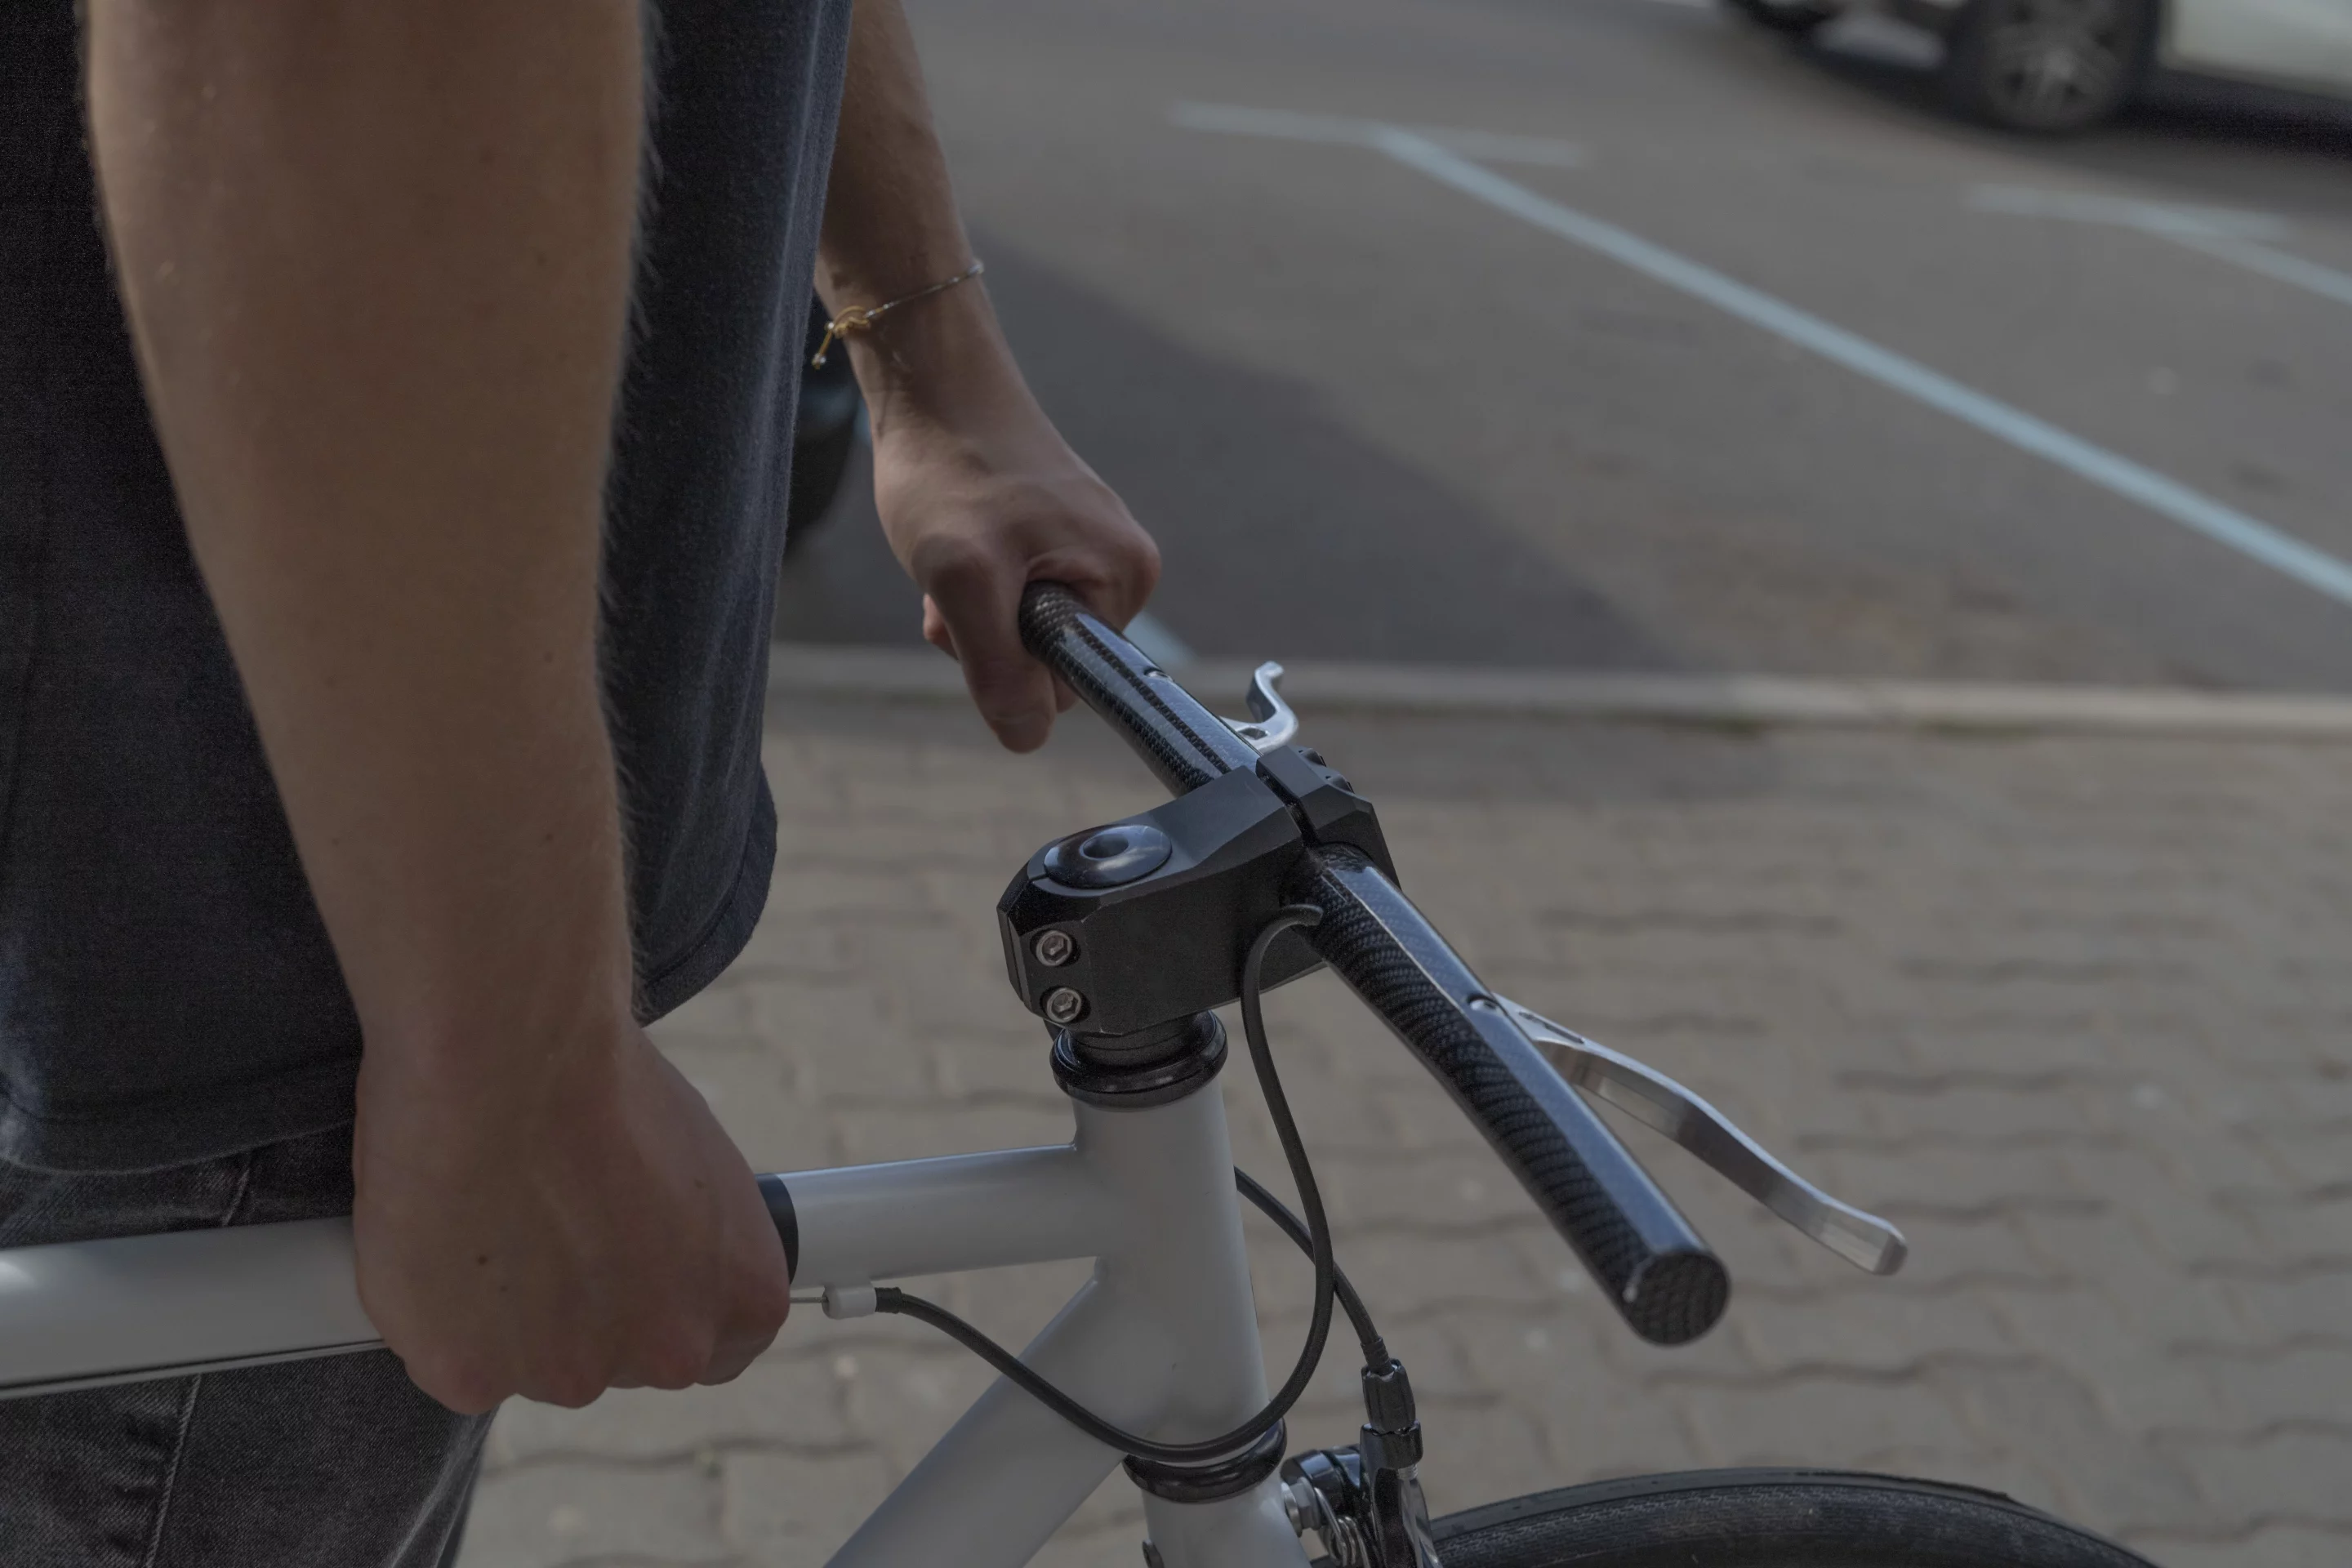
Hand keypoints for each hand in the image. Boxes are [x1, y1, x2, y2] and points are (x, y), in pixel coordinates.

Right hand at [352, 1019, 791, 1412]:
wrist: (508, 1054)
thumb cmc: (600, 1082)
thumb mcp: (694, 1165)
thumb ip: (684, 1238)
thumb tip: (649, 1249)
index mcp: (744, 1298)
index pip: (716, 1351)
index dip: (658, 1310)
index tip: (622, 1275)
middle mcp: (670, 1354)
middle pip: (617, 1359)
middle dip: (580, 1315)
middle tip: (540, 1230)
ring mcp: (568, 1374)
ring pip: (528, 1363)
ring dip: (504, 1316)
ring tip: (484, 1219)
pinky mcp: (472, 1376)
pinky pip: (451, 1360)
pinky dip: (437, 1316)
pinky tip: (438, 1241)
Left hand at [862, 314, 1159, 752]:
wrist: (931, 384)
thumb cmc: (950, 470)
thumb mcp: (963, 580)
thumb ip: (998, 667)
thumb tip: (1026, 738)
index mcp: (1125, 578)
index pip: (1073, 687)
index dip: (1011, 667)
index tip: (976, 610)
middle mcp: (1122, 565)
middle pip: (1047, 659)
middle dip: (988, 637)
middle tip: (954, 580)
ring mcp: (1088, 547)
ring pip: (1023, 628)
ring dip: (972, 609)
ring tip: (951, 553)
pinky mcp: (1055, 534)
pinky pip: (1015, 592)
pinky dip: (974, 582)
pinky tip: (957, 541)